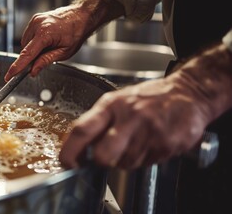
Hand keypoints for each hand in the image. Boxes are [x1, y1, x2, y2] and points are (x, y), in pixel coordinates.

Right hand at [4, 4, 91, 81]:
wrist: (81, 16)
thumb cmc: (76, 32)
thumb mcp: (64, 52)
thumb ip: (46, 61)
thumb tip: (33, 71)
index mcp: (45, 33)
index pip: (27, 54)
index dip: (17, 67)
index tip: (9, 75)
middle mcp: (37, 24)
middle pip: (25, 49)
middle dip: (32, 57)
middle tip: (47, 56)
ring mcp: (35, 20)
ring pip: (26, 43)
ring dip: (33, 49)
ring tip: (50, 45)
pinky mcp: (34, 19)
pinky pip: (29, 36)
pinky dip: (34, 42)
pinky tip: (46, 40)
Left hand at [59, 75, 213, 168]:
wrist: (189, 93)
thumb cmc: (151, 97)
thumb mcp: (119, 100)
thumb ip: (100, 121)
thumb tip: (80, 146)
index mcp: (111, 105)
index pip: (82, 130)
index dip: (70, 151)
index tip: (66, 162)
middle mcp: (128, 117)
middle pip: (103, 155)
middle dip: (101, 162)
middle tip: (105, 157)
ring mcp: (148, 132)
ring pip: (125, 163)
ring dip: (126, 159)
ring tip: (137, 140)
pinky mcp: (165, 144)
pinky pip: (145, 163)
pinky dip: (145, 158)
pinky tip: (150, 142)